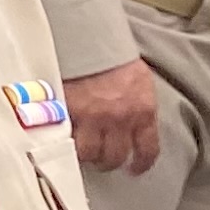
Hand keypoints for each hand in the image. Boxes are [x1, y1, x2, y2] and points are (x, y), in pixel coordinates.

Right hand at [64, 58, 163, 175]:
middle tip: (102, 160)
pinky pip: (66, 140)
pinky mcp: (66, 114)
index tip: (134, 168)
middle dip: (108, 161)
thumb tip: (137, 125)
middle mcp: (118, 120)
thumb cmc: (114, 57)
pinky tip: (62, 142)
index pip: (147, 149)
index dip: (140, 163)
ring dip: (85, 154)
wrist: (88, 40)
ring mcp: (90, 119)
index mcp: (142, 112)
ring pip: (88, 154)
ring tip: (80, 152)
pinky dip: (64, 142)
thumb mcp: (140, 83)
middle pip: (114, 156)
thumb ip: (139, 107)